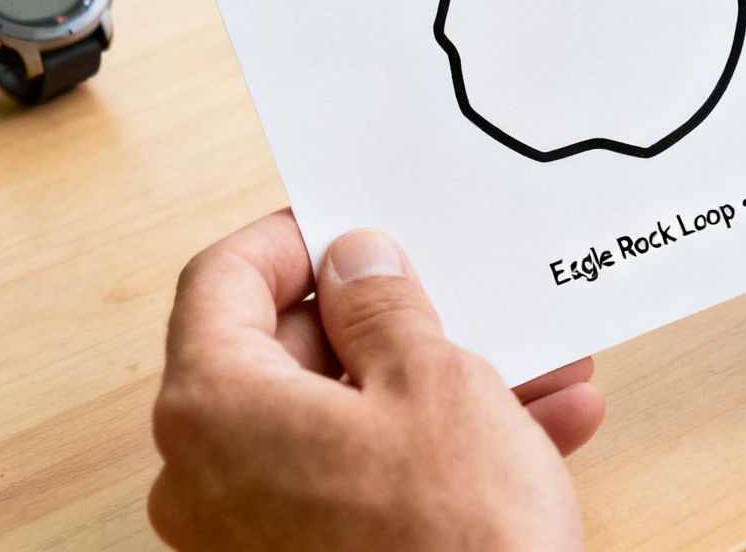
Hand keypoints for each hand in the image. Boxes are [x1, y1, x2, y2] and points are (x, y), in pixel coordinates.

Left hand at [148, 211, 605, 551]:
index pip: (220, 281)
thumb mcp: (432, 382)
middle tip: (454, 293)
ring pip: (342, 425)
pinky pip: (364, 489)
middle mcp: (208, 479)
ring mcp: (252, 537)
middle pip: (286, 356)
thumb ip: (383, 305)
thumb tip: (356, 264)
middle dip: (388, 321)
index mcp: (213, 408)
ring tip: (532, 362)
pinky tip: (536, 429)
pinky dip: (436, 455)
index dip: (291, 240)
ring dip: (435, 387)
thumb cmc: (446, 545)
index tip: (348, 225)